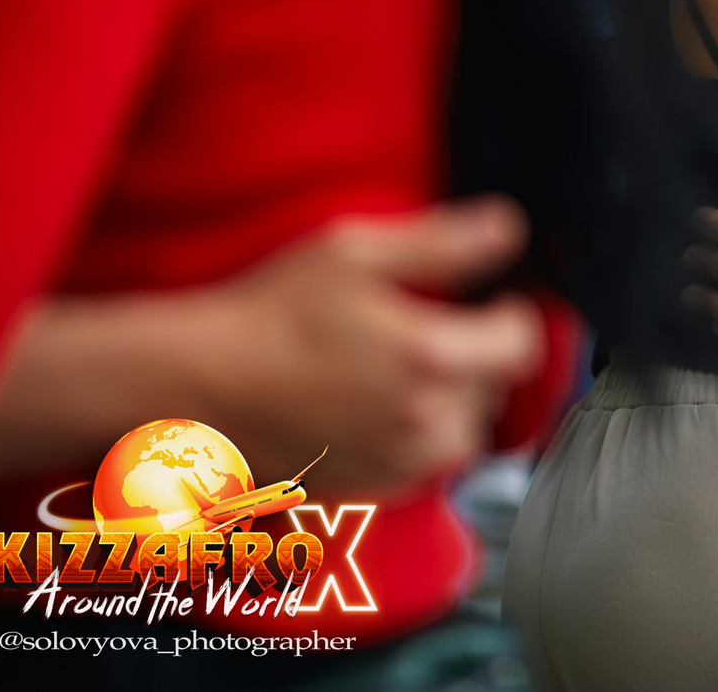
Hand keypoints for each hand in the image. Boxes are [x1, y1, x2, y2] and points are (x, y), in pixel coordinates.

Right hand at [198, 198, 546, 494]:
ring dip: (452, 398)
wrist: (196, 386)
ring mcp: (400, 462)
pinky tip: (376, 403)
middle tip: (422, 330)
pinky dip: (420, 433)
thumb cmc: (268, 313)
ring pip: (466, 427)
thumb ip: (444, 241)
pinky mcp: (375, 489)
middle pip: (495, 384)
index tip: (485, 301)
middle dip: (475, 355)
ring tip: (398, 369)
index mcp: (431, 358)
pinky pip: (429, 461)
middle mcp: (424, 420)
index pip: (521, 341)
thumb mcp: (355, 252)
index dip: (508, 313)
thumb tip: (509, 227)